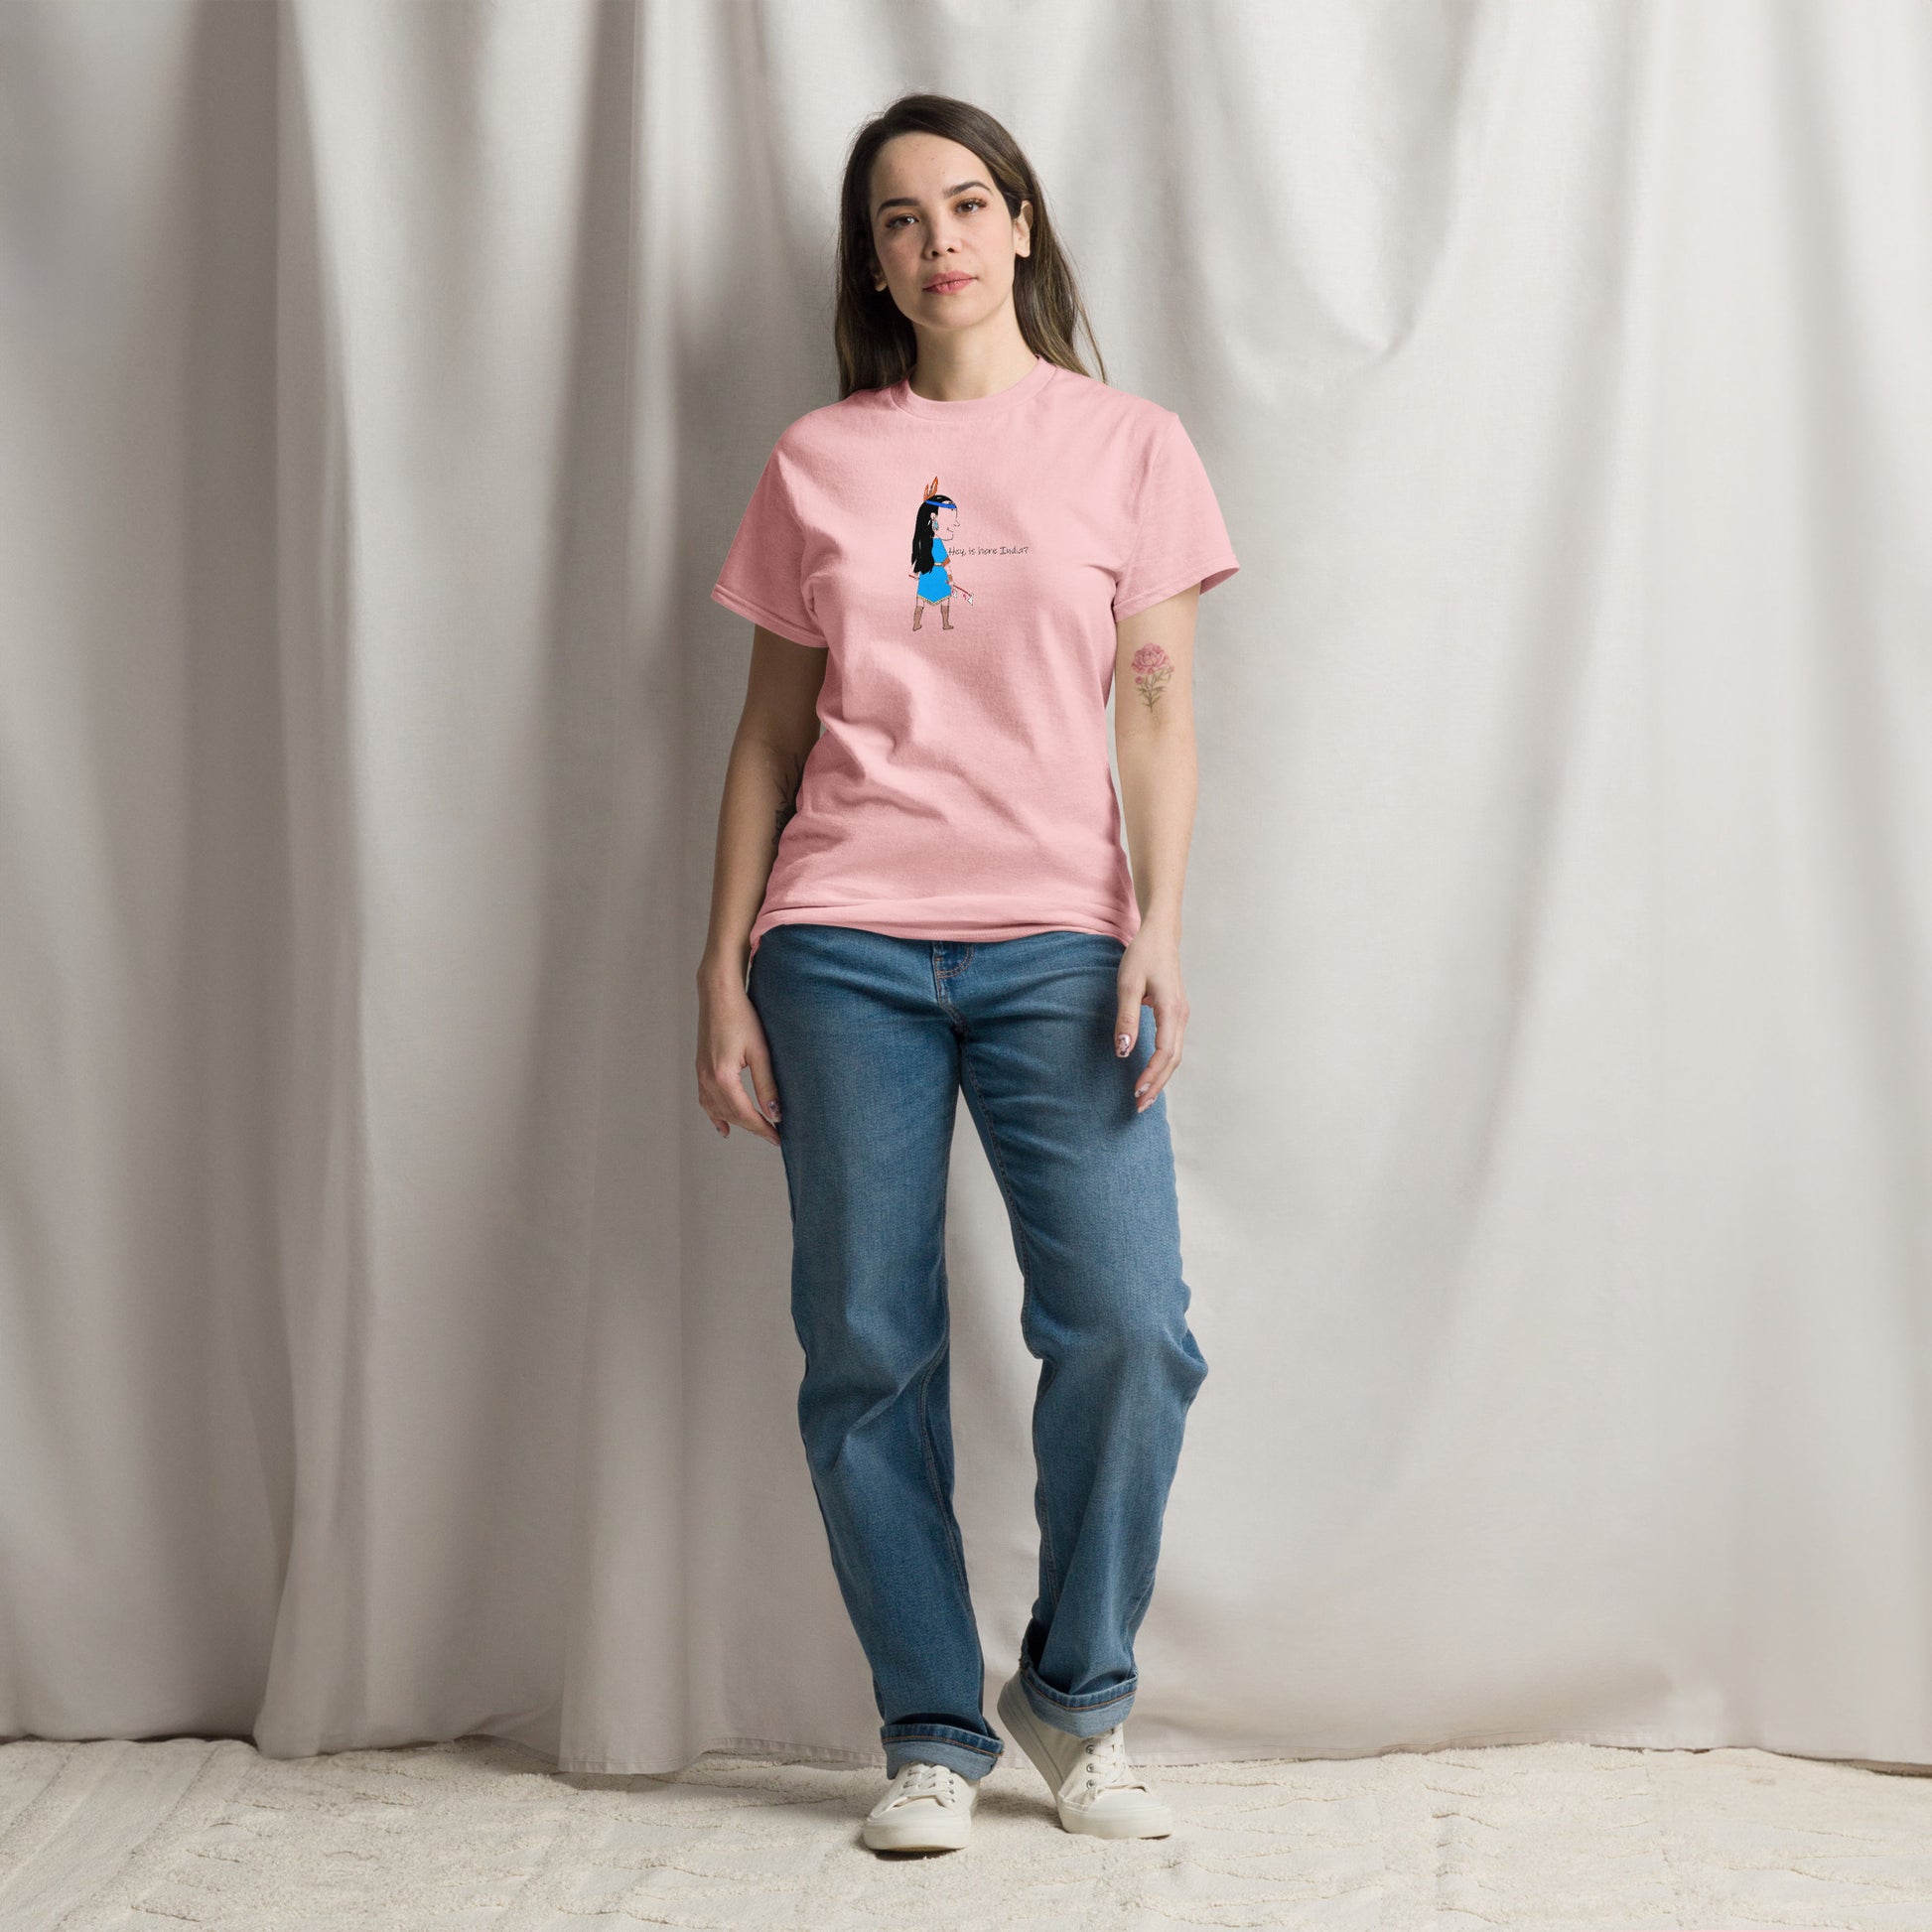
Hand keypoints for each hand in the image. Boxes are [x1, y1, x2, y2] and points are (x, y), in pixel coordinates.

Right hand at [696, 976, 781, 1144]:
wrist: (718, 994)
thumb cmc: (742, 1017)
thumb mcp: (760, 1052)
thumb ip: (766, 1085)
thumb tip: (775, 1113)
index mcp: (723, 1077)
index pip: (746, 1114)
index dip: (763, 1128)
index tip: (778, 1138)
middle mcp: (708, 1079)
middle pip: (731, 1115)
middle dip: (752, 1127)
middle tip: (773, 1135)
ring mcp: (701, 1074)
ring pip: (717, 1110)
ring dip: (735, 1122)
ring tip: (754, 1131)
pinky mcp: (701, 1067)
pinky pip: (705, 1100)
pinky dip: (714, 1115)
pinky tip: (722, 1125)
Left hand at [1115, 922, 1186, 1112]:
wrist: (1159, 936)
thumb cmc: (1142, 957)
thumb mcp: (1127, 985)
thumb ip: (1127, 1018)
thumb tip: (1124, 1051)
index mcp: (1172, 1011)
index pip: (1165, 1053)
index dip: (1151, 1075)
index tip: (1136, 1092)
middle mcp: (1181, 1017)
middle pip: (1173, 1060)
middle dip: (1157, 1084)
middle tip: (1139, 1106)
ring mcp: (1181, 1016)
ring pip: (1175, 1055)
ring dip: (1161, 1077)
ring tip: (1145, 1097)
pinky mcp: (1175, 1015)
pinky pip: (1172, 1046)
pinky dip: (1163, 1065)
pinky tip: (1151, 1075)